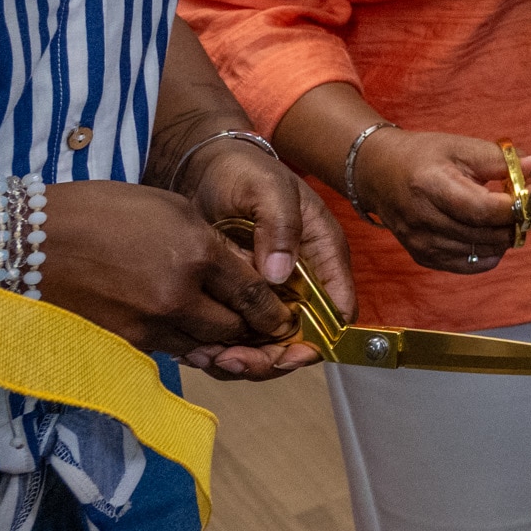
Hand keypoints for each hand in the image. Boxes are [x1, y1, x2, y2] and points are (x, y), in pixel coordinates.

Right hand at [37, 180, 302, 361]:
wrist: (32, 239)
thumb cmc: (104, 210)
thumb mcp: (172, 209)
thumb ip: (213, 244)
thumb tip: (245, 271)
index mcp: (197, 254)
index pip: (254, 294)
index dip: (275, 310)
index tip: (286, 316)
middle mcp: (177, 296)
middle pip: (235, 329)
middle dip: (255, 330)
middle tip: (268, 328)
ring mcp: (148, 325)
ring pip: (205, 346)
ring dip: (224, 342)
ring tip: (237, 335)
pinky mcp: (123, 342)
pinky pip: (172, 351)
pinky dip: (189, 345)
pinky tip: (194, 334)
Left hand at [177, 141, 355, 379]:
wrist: (205, 169)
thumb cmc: (244, 173)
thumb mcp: (267, 190)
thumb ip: (280, 228)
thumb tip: (280, 276)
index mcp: (323, 256)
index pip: (336, 312)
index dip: (315, 342)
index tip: (280, 356)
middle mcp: (302, 282)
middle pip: (298, 340)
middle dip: (266, 359)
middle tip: (227, 360)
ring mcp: (271, 294)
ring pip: (266, 346)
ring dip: (239, 360)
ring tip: (203, 355)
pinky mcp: (241, 299)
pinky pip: (238, 337)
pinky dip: (220, 349)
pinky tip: (194, 347)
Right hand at [351, 128, 530, 276]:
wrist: (378, 174)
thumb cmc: (423, 156)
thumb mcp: (461, 146)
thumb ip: (502, 160)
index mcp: (431, 186)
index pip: (484, 210)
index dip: (518, 206)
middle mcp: (423, 220)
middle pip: (486, 234)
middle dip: (517, 221)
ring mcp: (421, 243)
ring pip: (483, 252)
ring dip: (505, 236)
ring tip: (509, 215)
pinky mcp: (423, 257)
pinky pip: (470, 265)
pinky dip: (489, 251)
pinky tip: (491, 232)